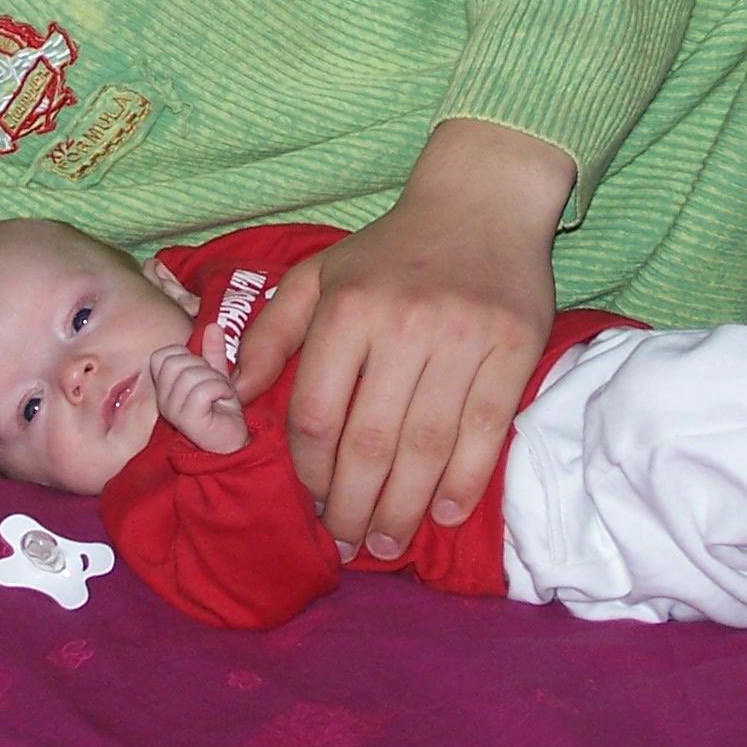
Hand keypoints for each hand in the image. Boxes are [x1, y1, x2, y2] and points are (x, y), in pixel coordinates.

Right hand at [149, 344, 247, 453]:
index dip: (187, 355)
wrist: (233, 444)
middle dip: (204, 368)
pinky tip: (223, 402)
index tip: (202, 373)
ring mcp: (174, 411)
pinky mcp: (188, 420)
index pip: (162, 355)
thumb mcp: (216, 376)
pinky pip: (204, 389)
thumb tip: (212, 325)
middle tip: (214, 387)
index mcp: (165, 388)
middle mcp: (164, 400)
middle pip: (177, 361)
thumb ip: (212, 353)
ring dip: (216, 381)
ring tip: (220, 396)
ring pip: (192, 374)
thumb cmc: (221, 413)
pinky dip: (221, 390)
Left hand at [234, 119, 566, 561]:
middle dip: (352, 507)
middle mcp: (404, 324)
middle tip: (346, 546)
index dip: (309, 470)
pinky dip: (463, 481)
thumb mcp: (317, 275)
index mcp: (347, 308)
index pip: (318, 412)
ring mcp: (463, 338)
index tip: (311, 500)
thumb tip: (234, 397)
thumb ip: (268, 334)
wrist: (483, 201)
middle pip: (370, 442)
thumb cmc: (391, 251)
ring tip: (385, 543)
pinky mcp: (512, 348)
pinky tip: (443, 512)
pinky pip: (485, 430)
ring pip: (426, 446)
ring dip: (403, 509)